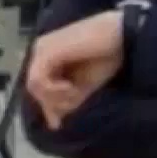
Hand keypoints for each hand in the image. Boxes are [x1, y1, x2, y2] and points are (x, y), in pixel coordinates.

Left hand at [26, 11, 123, 128]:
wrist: (122, 35)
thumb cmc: (106, 57)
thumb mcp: (83, 86)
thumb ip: (66, 101)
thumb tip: (53, 122)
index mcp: (47, 57)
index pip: (37, 87)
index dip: (48, 105)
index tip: (58, 122)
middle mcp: (40, 51)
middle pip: (34, 88)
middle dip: (54, 102)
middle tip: (75, 99)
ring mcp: (42, 49)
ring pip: (34, 85)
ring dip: (55, 97)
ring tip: (75, 92)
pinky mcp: (47, 50)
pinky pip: (39, 79)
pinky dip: (54, 90)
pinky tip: (71, 87)